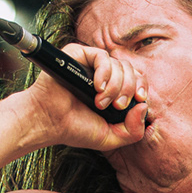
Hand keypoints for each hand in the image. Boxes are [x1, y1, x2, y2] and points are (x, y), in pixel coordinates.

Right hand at [18, 42, 148, 149]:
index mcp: (114, 91)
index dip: (141, 88)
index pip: (137, 80)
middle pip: (131, 71)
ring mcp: (92, 65)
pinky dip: (104, 72)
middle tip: (116, 106)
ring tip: (99, 102)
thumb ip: (133, 131)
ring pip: (119, 64)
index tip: (138, 101)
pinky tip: (97, 87)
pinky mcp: (79, 55)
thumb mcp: (110, 137)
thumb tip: (143, 107)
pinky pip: (102, 56)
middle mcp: (104, 76)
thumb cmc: (75, 129)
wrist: (48, 122)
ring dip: (115, 86)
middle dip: (129, 90)